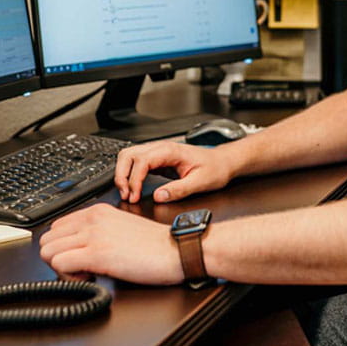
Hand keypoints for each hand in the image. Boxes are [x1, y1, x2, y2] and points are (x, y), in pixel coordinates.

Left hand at [39, 203, 183, 284]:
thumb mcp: (121, 226)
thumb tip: (77, 246)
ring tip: (86, 271)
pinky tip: (90, 276)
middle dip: (59, 258)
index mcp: (98, 211)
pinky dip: (69, 277)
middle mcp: (92, 219)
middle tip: (81, 266)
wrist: (176, 250)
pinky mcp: (97, 254)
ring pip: (48, 252)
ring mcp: (93, 235)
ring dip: (63, 267)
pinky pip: (59, 265)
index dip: (65, 247)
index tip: (82, 255)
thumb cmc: (154, 245)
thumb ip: (98, 230)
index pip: (56, 227)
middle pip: (47, 240)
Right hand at [114, 140, 232, 202]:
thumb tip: (159, 196)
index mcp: (171, 151)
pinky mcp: (158, 159)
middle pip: (129, 154)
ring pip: (130, 156)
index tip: (134, 195)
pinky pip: (137, 163)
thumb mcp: (201, 182)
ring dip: (124, 174)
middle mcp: (162, 148)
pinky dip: (130, 174)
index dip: (134, 179)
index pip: (142, 161)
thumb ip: (179, 190)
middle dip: (122, 175)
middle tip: (126, 195)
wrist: (224, 162)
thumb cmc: (215, 169)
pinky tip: (133, 188)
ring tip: (127, 193)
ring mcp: (159, 152)